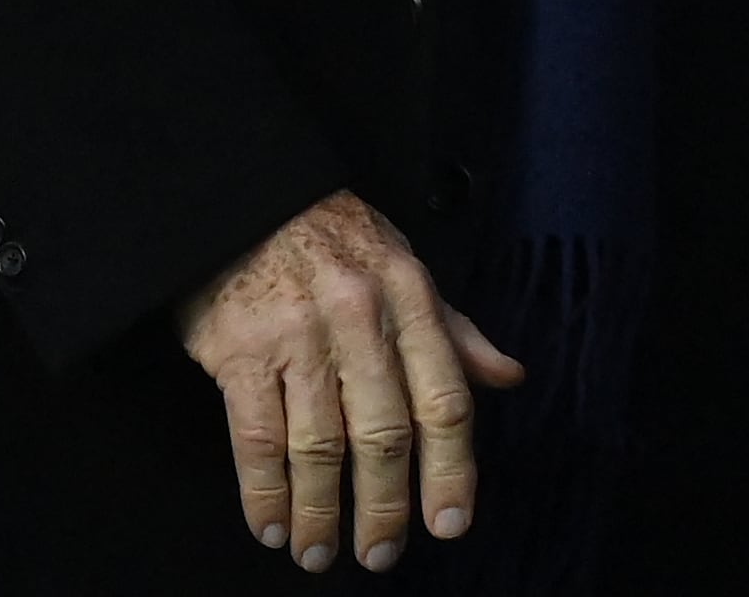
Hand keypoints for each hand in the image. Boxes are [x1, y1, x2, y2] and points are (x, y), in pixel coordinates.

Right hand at [177, 190, 523, 573]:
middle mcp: (360, 320)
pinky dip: (264, 492)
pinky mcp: (240, 352)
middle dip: (385, 507)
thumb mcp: (405, 266)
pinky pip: (256, 437)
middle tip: (381, 556)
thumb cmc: (335, 237)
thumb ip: (454, 331)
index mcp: (411, 300)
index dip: (452, 470)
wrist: (250, 193)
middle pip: (384, 435)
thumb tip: (509, 377)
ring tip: (320, 554)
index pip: (445, 400)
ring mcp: (298, 337)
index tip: (450, 524)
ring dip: (321, 513)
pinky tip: (272, 524)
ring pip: (319, 446)